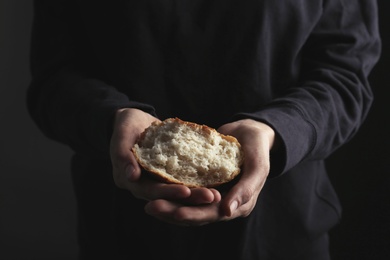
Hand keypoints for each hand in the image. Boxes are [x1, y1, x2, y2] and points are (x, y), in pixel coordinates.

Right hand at [110, 108, 218, 206]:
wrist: (135, 120)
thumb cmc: (126, 125)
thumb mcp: (122, 134)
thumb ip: (123, 155)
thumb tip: (132, 176)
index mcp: (127, 180)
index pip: (149, 190)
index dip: (167, 192)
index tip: (186, 191)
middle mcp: (141, 185)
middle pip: (166, 196)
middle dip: (188, 197)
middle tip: (210, 196)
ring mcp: (154, 181)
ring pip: (175, 192)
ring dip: (195, 195)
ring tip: (215, 195)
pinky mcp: (166, 176)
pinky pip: (181, 182)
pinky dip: (195, 184)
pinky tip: (213, 185)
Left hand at [144, 119, 275, 225]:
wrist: (250, 131)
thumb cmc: (257, 147)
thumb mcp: (258, 166)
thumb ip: (246, 189)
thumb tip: (227, 212)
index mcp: (239, 205)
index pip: (212, 214)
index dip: (193, 214)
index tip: (175, 212)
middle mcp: (223, 204)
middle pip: (195, 213)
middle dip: (173, 212)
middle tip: (151, 207)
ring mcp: (212, 194)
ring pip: (187, 205)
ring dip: (168, 205)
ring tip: (148, 203)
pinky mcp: (202, 183)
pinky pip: (185, 191)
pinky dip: (171, 192)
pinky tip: (154, 189)